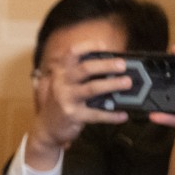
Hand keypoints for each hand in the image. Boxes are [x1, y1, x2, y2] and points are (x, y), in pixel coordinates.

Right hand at [26, 42, 132, 169]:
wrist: (46, 129)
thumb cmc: (61, 103)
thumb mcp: (64, 86)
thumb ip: (80, 76)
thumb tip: (111, 68)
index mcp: (61, 73)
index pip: (72, 54)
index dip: (88, 47)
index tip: (104, 46)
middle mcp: (61, 83)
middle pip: (85, 68)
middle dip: (106, 65)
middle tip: (122, 65)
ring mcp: (66, 99)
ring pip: (92, 89)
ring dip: (112, 84)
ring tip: (127, 82)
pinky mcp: (73, 116)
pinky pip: (96, 114)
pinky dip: (111, 115)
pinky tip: (122, 115)